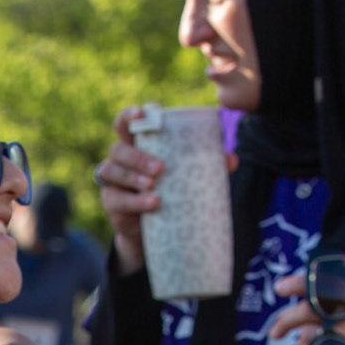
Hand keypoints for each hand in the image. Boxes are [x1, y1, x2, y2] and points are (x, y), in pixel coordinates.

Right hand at [95, 105, 238, 276]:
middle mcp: (119, 160)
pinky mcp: (111, 203)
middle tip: (160, 168)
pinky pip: (117, 199)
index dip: (128, 116)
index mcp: (136, 145)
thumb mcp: (184, 175)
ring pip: (112, 171)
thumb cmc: (170, 191)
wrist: (151, 229)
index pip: (124, 124)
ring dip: (133, 177)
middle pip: (118, 149)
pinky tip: (152, 203)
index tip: (140, 114)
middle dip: (137, 157)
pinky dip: (135, 202)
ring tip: (153, 185)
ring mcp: (112, 182)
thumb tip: (232, 159)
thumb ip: (207, 164)